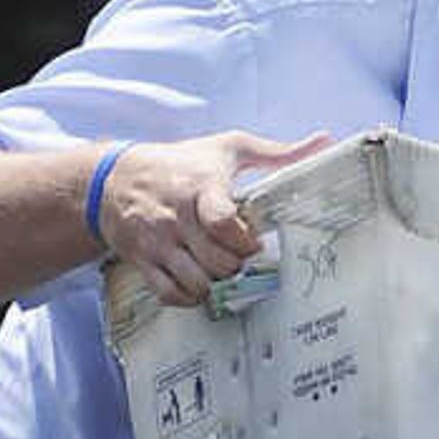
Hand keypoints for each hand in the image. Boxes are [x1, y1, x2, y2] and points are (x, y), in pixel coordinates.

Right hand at [100, 131, 328, 306]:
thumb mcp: (227, 147)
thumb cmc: (179, 163)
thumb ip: (276, 151)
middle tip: (244, 262)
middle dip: (237, 267)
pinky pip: (169, 294)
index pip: (223, 222)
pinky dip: (190, 297)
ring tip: (223, 273)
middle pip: (216, 261)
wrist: (114, 178)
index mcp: (199, 186)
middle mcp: (176, 217)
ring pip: (195, 282)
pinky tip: (200, 285)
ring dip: (217, 285)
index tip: (255, 242)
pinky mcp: (142, 261)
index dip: (245, 241)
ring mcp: (157, 242)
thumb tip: (324, 141)